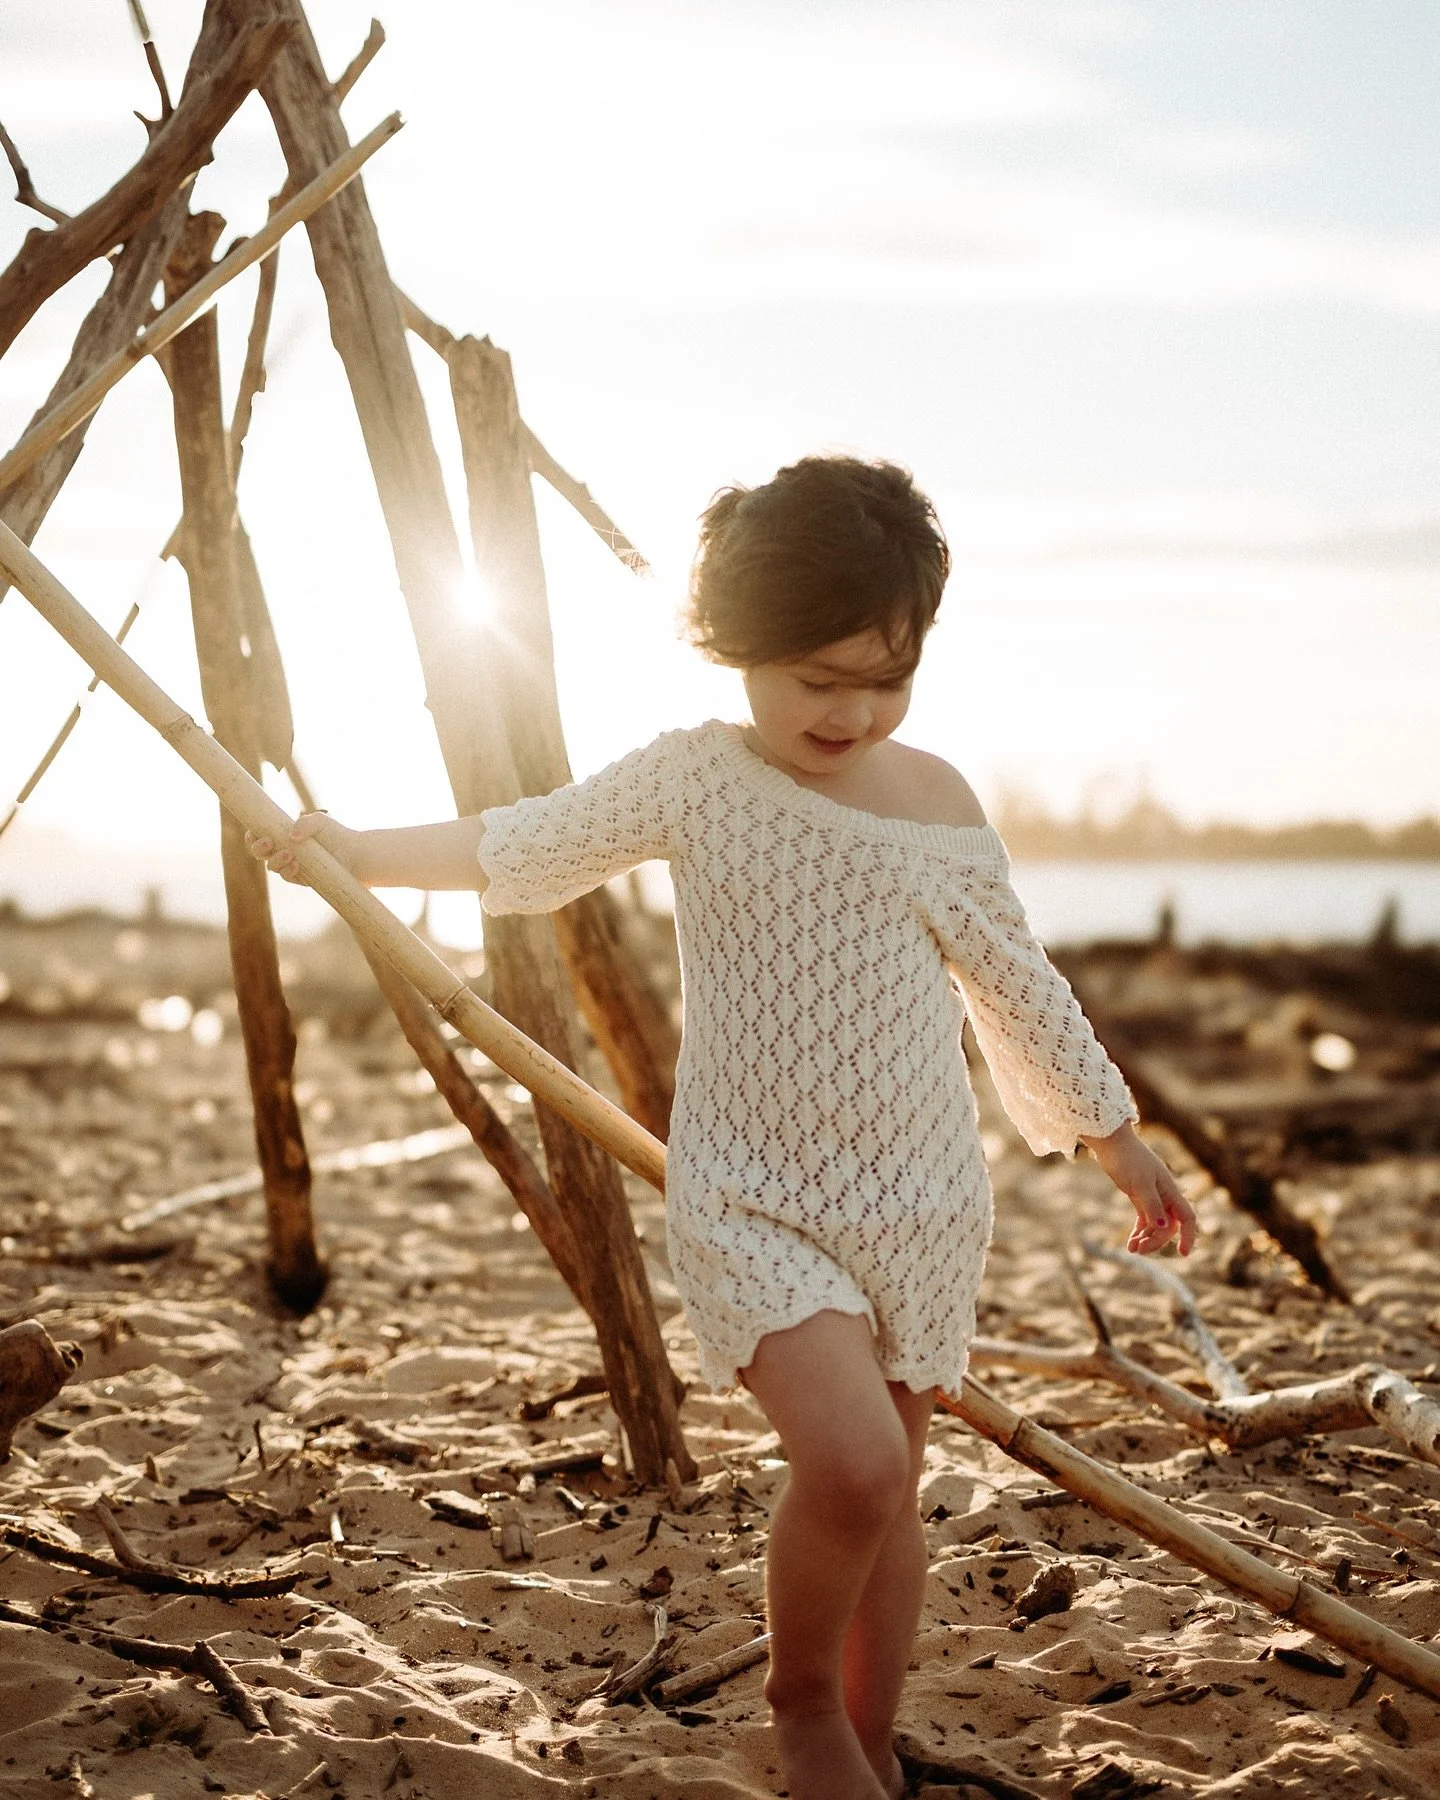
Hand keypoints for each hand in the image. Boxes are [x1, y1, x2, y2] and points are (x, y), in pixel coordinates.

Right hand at [244, 811, 348, 884]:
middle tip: (268, 842)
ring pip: (272, 866)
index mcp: (284, 836)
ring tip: (290, 853)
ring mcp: (292, 866)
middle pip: (260, 853)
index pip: (261, 836)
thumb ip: (305, 823)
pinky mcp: (302, 879)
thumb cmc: (337, 835)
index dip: (252, 836)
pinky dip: (288, 871)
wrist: (356, 855)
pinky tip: (296, 865)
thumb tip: (291, 836)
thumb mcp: (321, 822)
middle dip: (258, 848)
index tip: (253, 832)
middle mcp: (285, 851)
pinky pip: (288, 877)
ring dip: (276, 860)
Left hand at [1080, 1120, 1197, 1256]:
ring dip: (1146, 1238)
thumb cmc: (1128, 1159)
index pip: (1187, 1218)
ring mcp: (1152, 1196)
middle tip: (1139, 1250)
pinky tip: (1130, 1242)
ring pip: (1155, 1225)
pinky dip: (1139, 1231)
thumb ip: (1152, 1205)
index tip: (1182, 1254)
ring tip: (1132, 1249)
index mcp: (1171, 1191)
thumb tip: (1163, 1227)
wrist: (1111, 1142)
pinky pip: (1144, 1219)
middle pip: (1168, 1226)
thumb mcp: (1140, 1184)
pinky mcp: (1138, 1196)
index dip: (1188, 1236)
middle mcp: (1165, 1195)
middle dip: (1156, 1240)